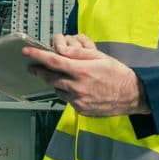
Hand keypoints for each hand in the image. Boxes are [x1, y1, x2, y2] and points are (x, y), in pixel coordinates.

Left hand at [22, 33, 149, 116]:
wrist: (132, 95)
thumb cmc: (117, 73)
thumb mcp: (99, 56)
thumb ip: (78, 53)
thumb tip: (61, 49)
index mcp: (81, 70)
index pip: (53, 61)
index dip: (37, 56)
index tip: (26, 52)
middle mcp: (77, 87)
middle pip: (50, 77)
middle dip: (39, 71)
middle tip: (33, 66)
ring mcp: (78, 100)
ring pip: (57, 89)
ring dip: (54, 82)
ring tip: (60, 76)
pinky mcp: (81, 110)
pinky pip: (67, 99)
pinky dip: (66, 92)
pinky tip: (74, 87)